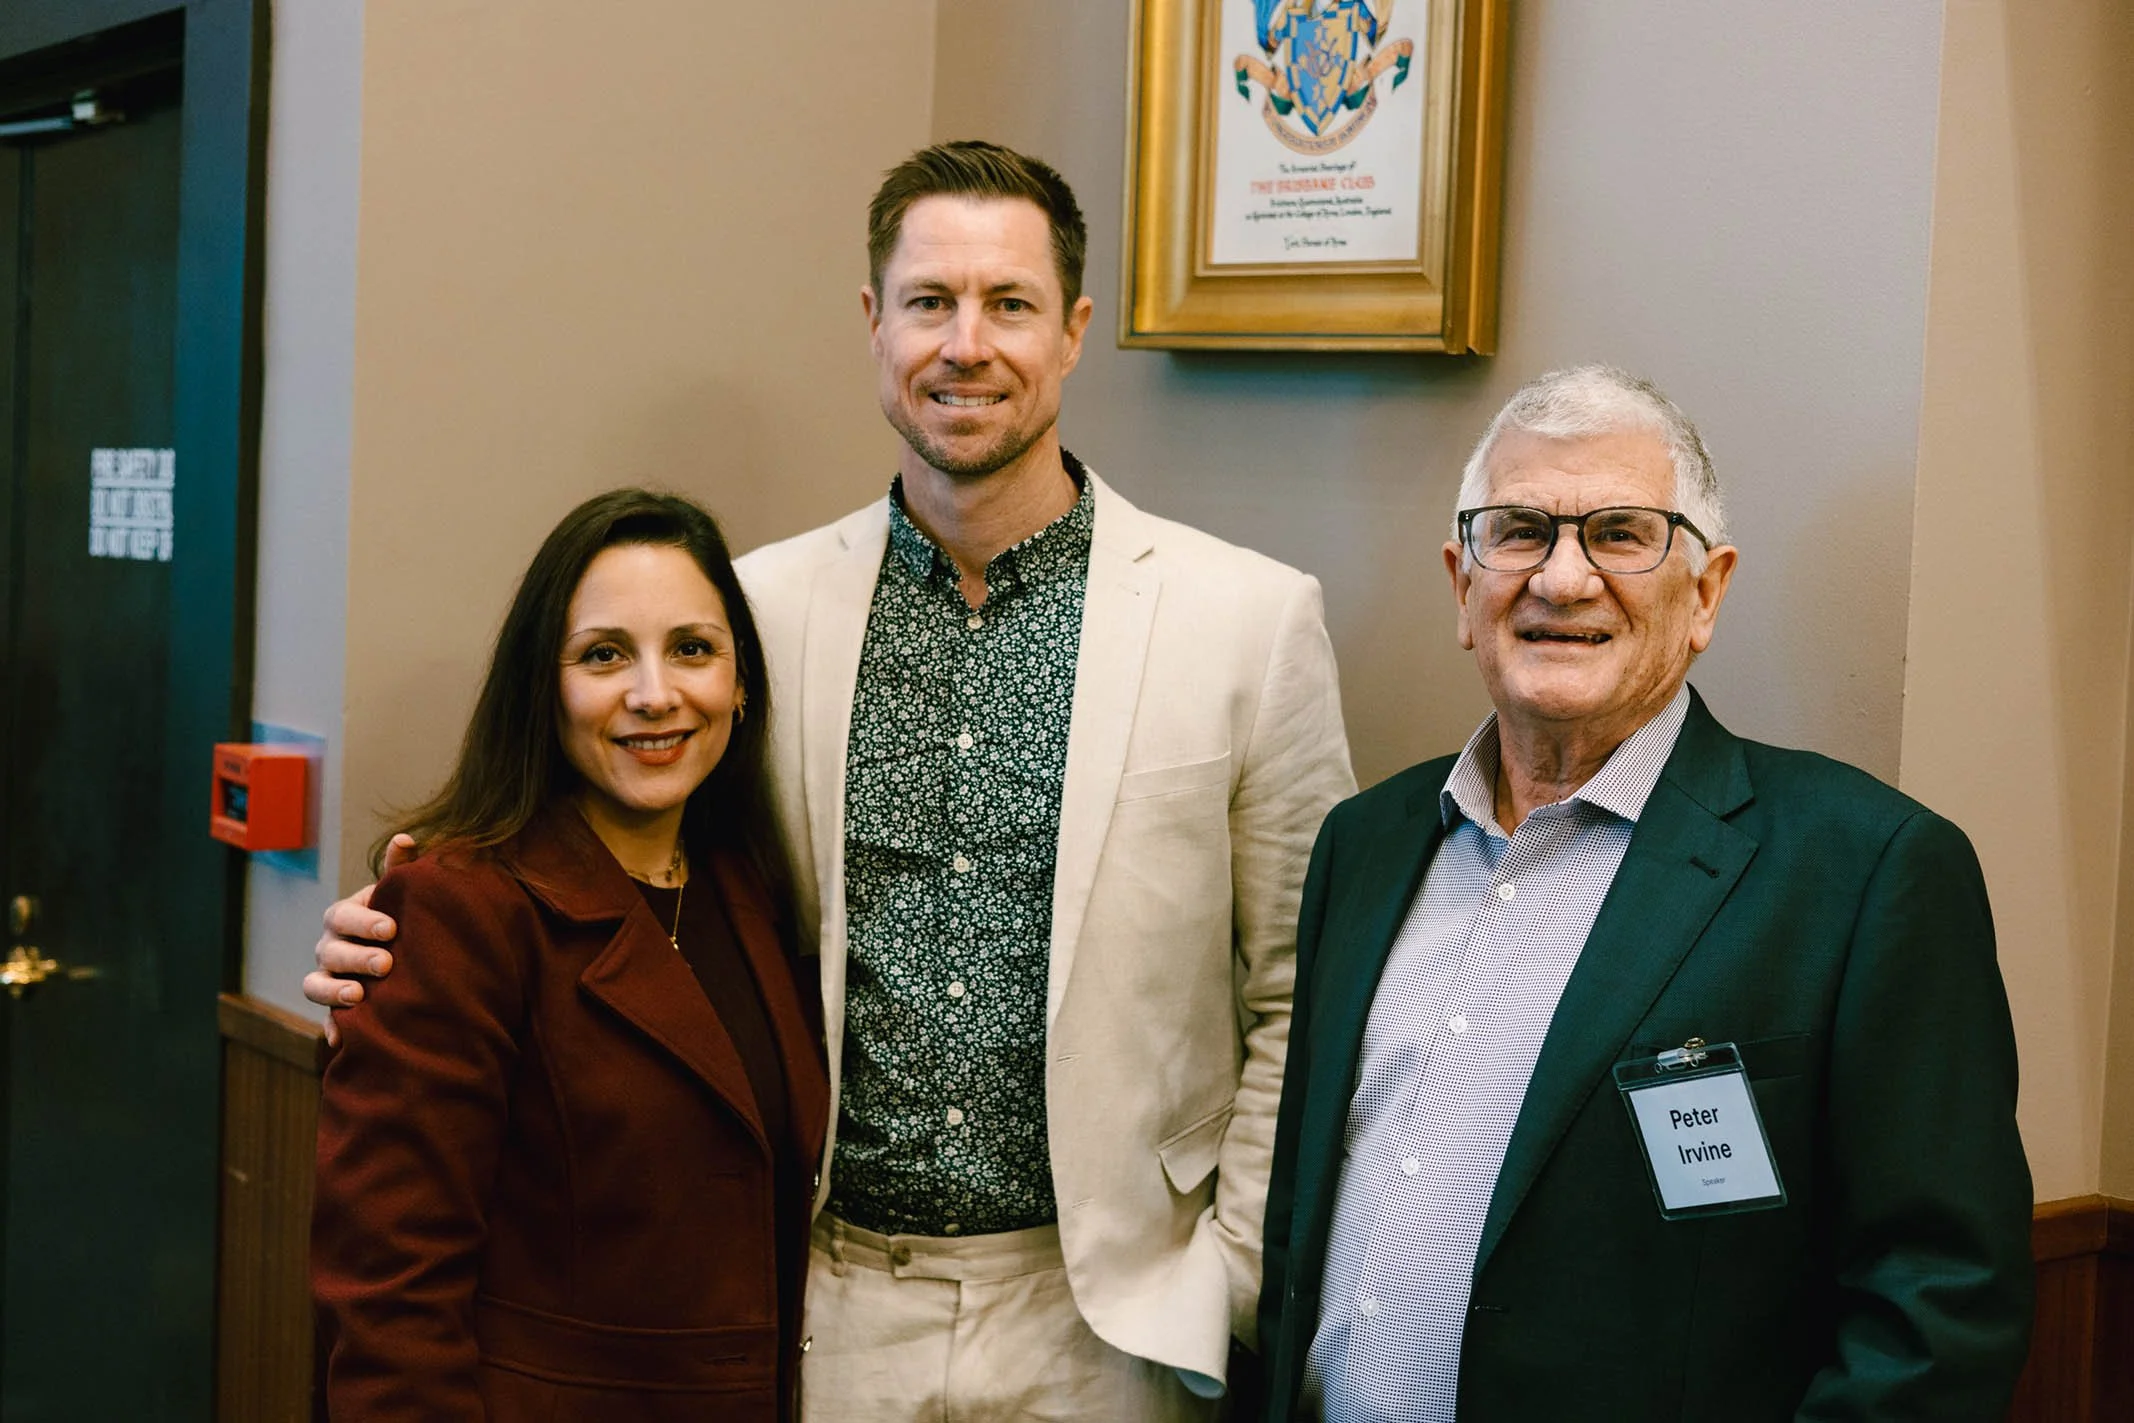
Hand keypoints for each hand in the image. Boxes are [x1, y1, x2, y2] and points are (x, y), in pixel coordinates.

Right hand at [304, 833, 415, 1044]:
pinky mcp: (332, 1009)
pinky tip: (342, 1039)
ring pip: (316, 984)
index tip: (391, 928)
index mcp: (344, 917)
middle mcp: (328, 946)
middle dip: (356, 957)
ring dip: (335, 991)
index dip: (363, 921)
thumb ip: (400, 869)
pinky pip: (324, 1020)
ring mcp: (326, 977)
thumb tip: (405, 838)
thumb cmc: (397, 919)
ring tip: (359, 996)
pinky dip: (331, 1028)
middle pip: (330, 951)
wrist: (397, 957)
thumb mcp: (398, 896)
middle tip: (386, 964)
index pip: (342, 915)